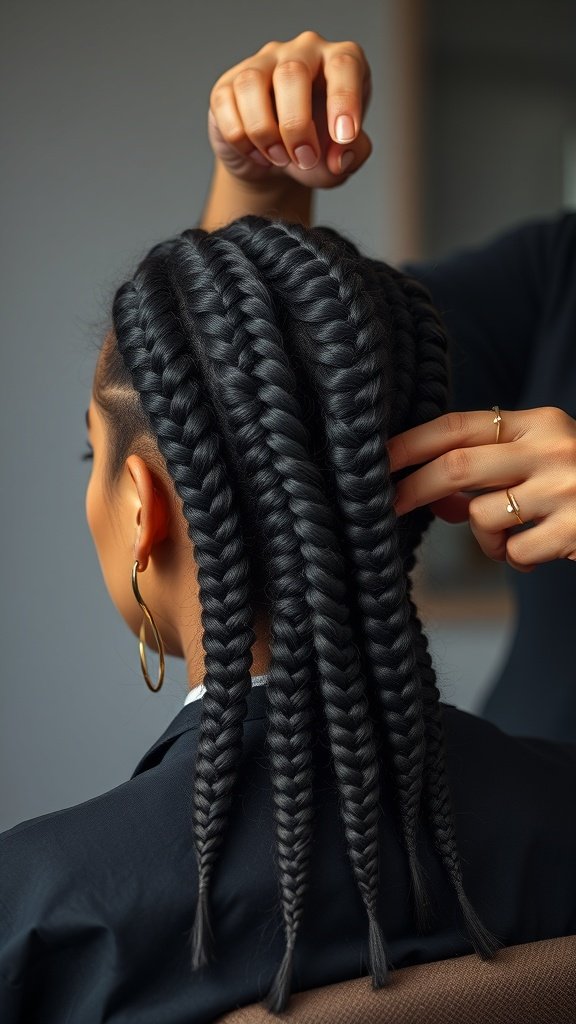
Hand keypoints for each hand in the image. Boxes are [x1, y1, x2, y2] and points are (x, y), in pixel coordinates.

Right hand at [208, 30, 371, 188]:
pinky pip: (226, 104)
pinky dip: (241, 138)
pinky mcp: (228, 84)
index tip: (344, 137)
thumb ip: (353, 157)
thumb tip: (340, 155)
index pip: (344, 65)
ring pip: (252, 83)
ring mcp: (262, 63)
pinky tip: (257, 154)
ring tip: (279, 160)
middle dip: (297, 125)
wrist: (276, 164)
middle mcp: (301, 52)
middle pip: (292, 72)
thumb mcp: (341, 161)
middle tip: (305, 159)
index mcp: (339, 62)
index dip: (345, 99)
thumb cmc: (316, 152)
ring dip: (265, 131)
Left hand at [388, 407, 575, 572]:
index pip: (457, 426)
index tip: (381, 460)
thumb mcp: (539, 459)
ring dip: (483, 538)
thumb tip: (435, 498)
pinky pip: (514, 552)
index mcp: (537, 423)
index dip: (411, 444)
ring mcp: (563, 490)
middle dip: (415, 488)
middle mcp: (550, 450)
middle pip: (457, 467)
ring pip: (481, 516)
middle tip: (392, 505)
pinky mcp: (574, 531)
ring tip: (508, 540)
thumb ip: (489, 469)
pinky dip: (515, 558)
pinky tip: (538, 551)